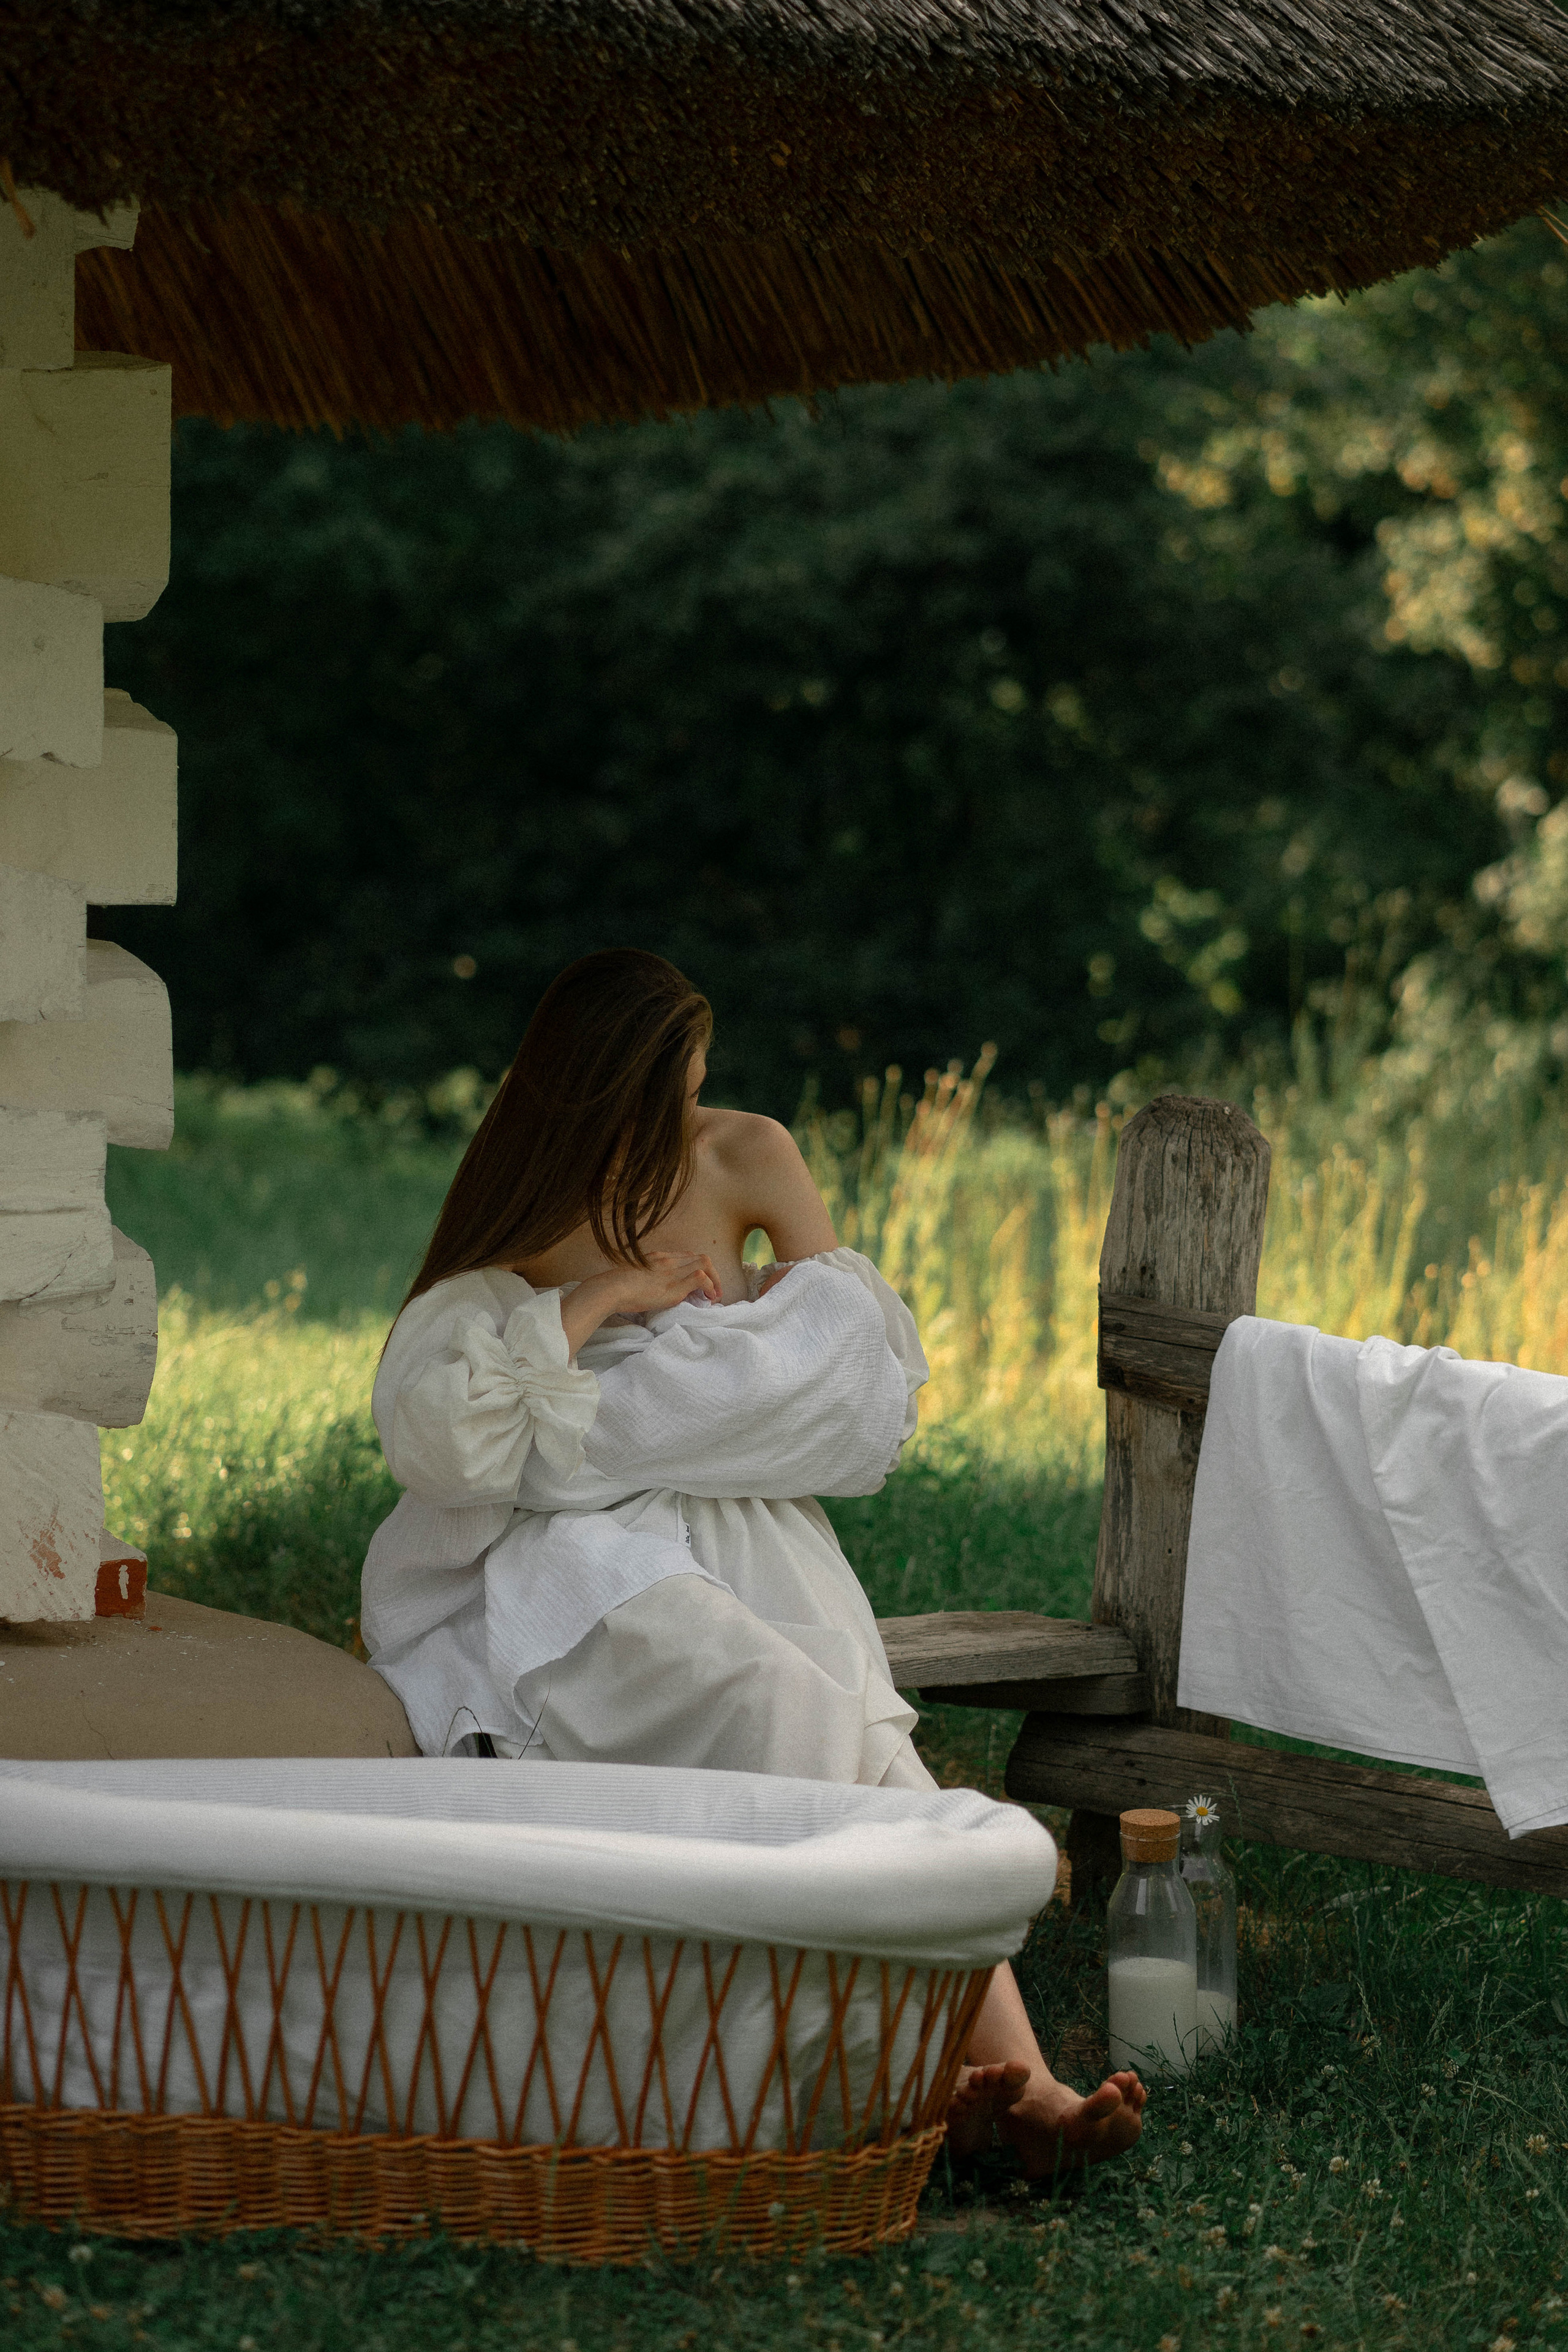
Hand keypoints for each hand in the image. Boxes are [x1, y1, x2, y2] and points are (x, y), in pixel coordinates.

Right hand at [559, 1250, 720, 1357]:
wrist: (610, 1289)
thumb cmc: (615, 1287)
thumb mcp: (634, 1276)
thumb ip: (647, 1277)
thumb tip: (653, 1287)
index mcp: (657, 1257)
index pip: (686, 1257)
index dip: (698, 1269)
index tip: (700, 1283)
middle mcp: (667, 1259)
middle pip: (700, 1258)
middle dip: (712, 1273)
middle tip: (713, 1290)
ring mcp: (672, 1270)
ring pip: (705, 1264)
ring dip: (714, 1280)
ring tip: (714, 1296)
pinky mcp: (674, 1285)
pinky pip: (701, 1279)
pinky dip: (710, 1287)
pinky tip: (709, 1298)